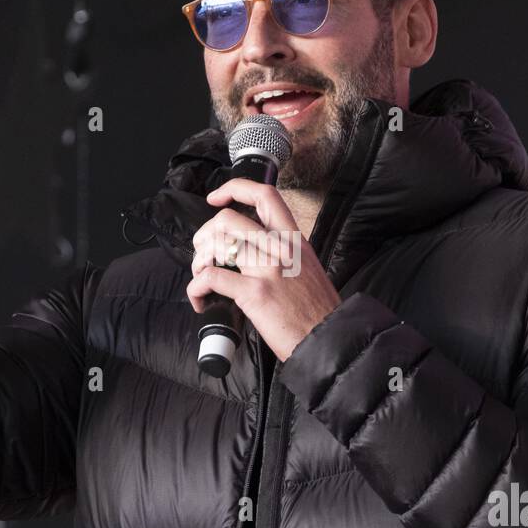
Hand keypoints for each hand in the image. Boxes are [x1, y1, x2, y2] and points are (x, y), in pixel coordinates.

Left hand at [186, 178, 341, 361]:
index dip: (234, 188)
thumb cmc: (318, 312)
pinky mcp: (255, 294)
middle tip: (203, 254)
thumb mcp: (308, 270)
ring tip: (201, 277)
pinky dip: (196, 288)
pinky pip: (212, 278)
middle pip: (230, 218)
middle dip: (205, 234)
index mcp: (294, 241)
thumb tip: (254, 254)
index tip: (216, 198)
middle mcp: (280, 249)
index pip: (265, 195)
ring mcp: (267, 270)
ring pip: (218, 243)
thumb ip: (284, 256)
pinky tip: (201, 301)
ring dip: (199, 261)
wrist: (330, 339)